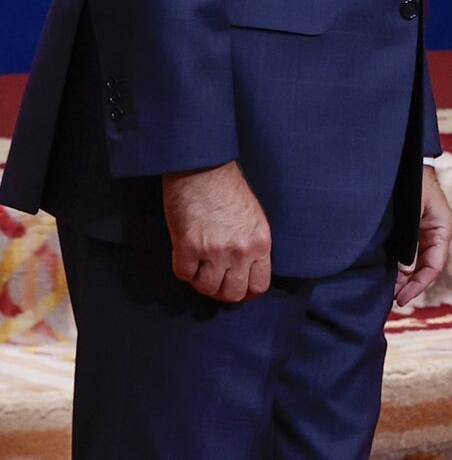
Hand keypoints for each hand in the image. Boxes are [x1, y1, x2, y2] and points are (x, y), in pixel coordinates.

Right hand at [162, 160, 271, 303]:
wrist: (203, 165)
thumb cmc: (227, 186)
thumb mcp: (252, 216)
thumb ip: (251, 244)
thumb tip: (244, 272)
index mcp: (260, 242)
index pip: (259, 285)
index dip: (246, 289)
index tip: (235, 285)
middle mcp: (240, 251)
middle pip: (233, 294)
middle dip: (221, 288)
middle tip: (213, 276)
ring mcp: (214, 252)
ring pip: (206, 288)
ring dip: (200, 278)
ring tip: (198, 261)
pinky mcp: (188, 247)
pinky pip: (184, 275)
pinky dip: (183, 267)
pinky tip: (185, 251)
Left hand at [394, 165, 451, 308]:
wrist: (408, 161)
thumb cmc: (413, 181)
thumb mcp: (413, 210)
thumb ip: (410, 240)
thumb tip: (404, 269)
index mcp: (442, 229)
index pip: (433, 267)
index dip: (418, 285)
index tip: (401, 299)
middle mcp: (437, 235)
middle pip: (424, 269)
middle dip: (408, 285)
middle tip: (389, 301)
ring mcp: (426, 234)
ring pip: (416, 265)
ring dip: (402, 278)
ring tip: (385, 292)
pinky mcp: (415, 231)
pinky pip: (409, 255)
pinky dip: (399, 267)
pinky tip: (386, 275)